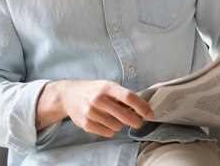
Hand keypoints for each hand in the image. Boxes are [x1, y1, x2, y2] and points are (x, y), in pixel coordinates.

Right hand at [38, 80, 153, 136]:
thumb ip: (123, 96)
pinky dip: (110, 130)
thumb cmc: (94, 91)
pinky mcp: (86, 123)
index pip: (129, 97)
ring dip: (120, 125)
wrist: (69, 95)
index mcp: (107, 87)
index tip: (150, 114)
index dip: (142, 107)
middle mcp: (99, 99)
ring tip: (114, 118)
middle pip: (124, 115)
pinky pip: (107, 132)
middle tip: (138, 123)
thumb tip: (142, 107)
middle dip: (135, 121)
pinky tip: (106, 123)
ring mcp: (91, 112)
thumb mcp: (108, 86)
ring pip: (116, 126)